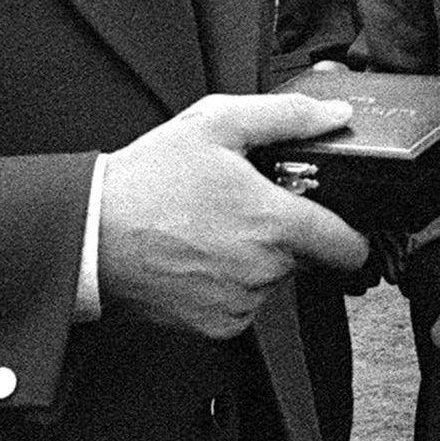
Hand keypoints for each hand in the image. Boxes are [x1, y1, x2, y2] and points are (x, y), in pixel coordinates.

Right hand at [98, 93, 368, 338]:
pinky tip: (201, 254)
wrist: (88, 235)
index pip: (349, 245)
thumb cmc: (147, 181)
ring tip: (215, 227)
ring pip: (275, 279)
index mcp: (274, 224)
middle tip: (250, 205)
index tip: (339, 219)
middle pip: (309, 256)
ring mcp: (240, 303)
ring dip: (259, 257)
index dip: (351, 230)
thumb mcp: (218, 124)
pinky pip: (245, 302)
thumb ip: (287, 117)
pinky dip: (232, 282)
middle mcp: (263, 271)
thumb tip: (335, 114)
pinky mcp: (217, 326)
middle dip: (291, 232)